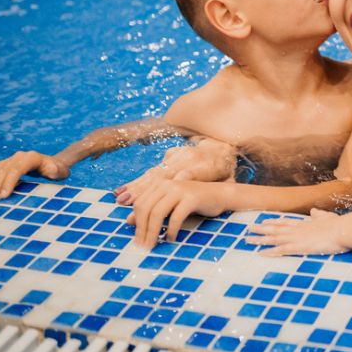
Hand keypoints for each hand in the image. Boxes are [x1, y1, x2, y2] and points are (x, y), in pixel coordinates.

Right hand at [0, 151, 69, 199]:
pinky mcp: (7, 162)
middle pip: (4, 169)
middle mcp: (20, 156)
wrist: (53, 164)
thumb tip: (52, 171)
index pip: (16, 169)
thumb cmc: (57, 170)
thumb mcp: (61, 171)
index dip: (9, 182)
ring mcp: (12, 158)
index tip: (3, 196)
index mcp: (32, 158)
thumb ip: (56, 171)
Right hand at [115, 140, 235, 204]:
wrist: (220, 147)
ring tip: (121, 199)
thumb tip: (220, 195)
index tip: (161, 198)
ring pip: (153, 173)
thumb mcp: (230, 179)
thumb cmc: (226, 171)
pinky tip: (121, 192)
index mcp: (205, 165)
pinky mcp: (170, 156)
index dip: (174, 184)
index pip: (188, 174)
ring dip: (136, 188)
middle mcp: (187, 158)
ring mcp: (176, 156)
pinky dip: (136, 183)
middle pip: (164, 175)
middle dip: (145, 190)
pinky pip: (151, 172)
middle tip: (129, 204)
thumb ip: (225, 187)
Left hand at [127, 179, 226, 247]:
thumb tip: (129, 221)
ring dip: (153, 232)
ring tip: (152, 245)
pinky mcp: (192, 197)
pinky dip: (171, 230)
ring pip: (157, 213)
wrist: (220, 195)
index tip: (137, 240)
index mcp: (159, 184)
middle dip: (142, 230)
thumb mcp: (170, 205)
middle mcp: (167, 184)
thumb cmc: (193, 202)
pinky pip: (176, 216)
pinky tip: (170, 238)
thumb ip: (151, 210)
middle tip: (142, 247)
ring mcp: (180, 189)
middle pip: (146, 208)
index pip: (140, 204)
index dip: (136, 223)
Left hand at [246, 208, 348, 255]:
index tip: (263, 221)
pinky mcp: (299, 247)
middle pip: (275, 228)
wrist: (343, 229)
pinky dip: (270, 251)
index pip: (285, 222)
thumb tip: (313, 211)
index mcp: (304, 223)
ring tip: (247, 240)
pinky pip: (281, 250)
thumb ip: (318, 215)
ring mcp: (297, 238)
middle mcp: (297, 229)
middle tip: (248, 229)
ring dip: (260, 239)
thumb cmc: (338, 224)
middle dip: (261, 229)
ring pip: (274, 238)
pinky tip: (260, 253)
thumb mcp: (327, 217)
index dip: (273, 222)